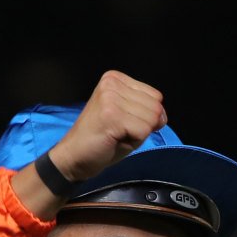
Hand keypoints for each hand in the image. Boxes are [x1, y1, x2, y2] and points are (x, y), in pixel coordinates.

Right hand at [48, 71, 166, 183]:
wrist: (74, 157)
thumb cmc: (101, 140)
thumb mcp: (126, 117)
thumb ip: (145, 109)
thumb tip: (162, 114)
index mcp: (115, 79)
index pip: (155, 96)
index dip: (147, 116)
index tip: (124, 123)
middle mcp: (112, 83)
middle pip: (155, 107)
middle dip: (143, 126)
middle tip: (119, 131)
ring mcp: (110, 98)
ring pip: (151, 119)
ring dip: (138, 134)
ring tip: (116, 135)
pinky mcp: (112, 115)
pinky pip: (143, 131)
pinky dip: (134, 141)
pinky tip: (114, 139)